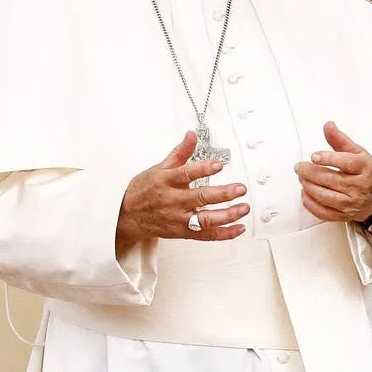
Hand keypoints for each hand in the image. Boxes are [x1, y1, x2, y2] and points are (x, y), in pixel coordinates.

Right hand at [117, 131, 248, 247]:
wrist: (128, 215)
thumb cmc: (145, 189)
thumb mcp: (159, 167)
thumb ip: (180, 152)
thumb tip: (192, 135)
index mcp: (166, 181)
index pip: (186, 174)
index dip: (203, 169)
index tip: (219, 164)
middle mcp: (173, 201)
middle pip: (200, 198)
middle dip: (223, 194)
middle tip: (240, 189)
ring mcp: (178, 219)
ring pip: (205, 220)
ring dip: (227, 215)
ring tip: (244, 208)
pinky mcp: (182, 233)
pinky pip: (206, 236)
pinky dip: (224, 234)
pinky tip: (239, 227)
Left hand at [295, 122, 371, 223]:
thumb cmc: (366, 172)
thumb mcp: (358, 152)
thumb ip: (340, 140)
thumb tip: (328, 126)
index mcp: (364, 168)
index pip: (345, 163)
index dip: (328, 159)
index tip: (314, 156)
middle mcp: (359, 187)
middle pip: (331, 180)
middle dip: (310, 172)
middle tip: (299, 166)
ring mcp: (351, 203)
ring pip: (325, 196)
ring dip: (308, 186)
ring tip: (301, 177)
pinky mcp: (343, 215)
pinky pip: (323, 212)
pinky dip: (310, 203)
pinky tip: (305, 193)